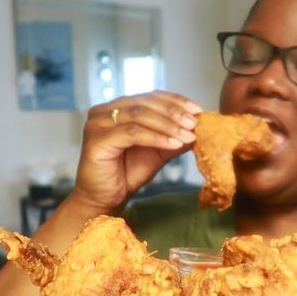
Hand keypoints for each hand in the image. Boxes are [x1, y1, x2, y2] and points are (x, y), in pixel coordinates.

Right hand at [72, 90, 201, 210]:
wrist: (105, 198)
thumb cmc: (128, 173)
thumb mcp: (158, 151)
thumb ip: (174, 136)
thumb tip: (199, 125)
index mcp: (118, 108)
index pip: (151, 97)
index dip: (176, 101)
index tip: (198, 110)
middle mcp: (104, 111)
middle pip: (146, 103)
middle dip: (174, 113)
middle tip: (195, 123)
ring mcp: (98, 123)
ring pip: (140, 116)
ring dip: (168, 125)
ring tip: (188, 135)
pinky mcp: (96, 139)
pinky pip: (132, 133)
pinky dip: (156, 137)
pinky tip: (173, 144)